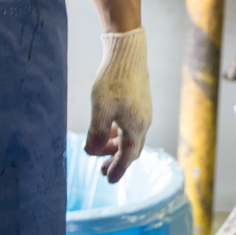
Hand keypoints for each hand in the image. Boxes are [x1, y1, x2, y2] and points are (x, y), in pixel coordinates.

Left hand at [86, 28, 151, 182]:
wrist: (128, 53)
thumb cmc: (114, 81)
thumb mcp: (100, 110)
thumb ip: (96, 135)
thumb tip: (92, 153)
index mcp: (136, 128)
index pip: (128, 157)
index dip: (118, 170)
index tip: (108, 181)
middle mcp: (143, 122)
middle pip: (131, 150)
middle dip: (117, 161)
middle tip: (102, 171)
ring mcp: (143, 112)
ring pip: (131, 137)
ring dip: (116, 147)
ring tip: (101, 151)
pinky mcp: (140, 102)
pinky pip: (130, 126)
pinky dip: (119, 134)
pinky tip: (108, 129)